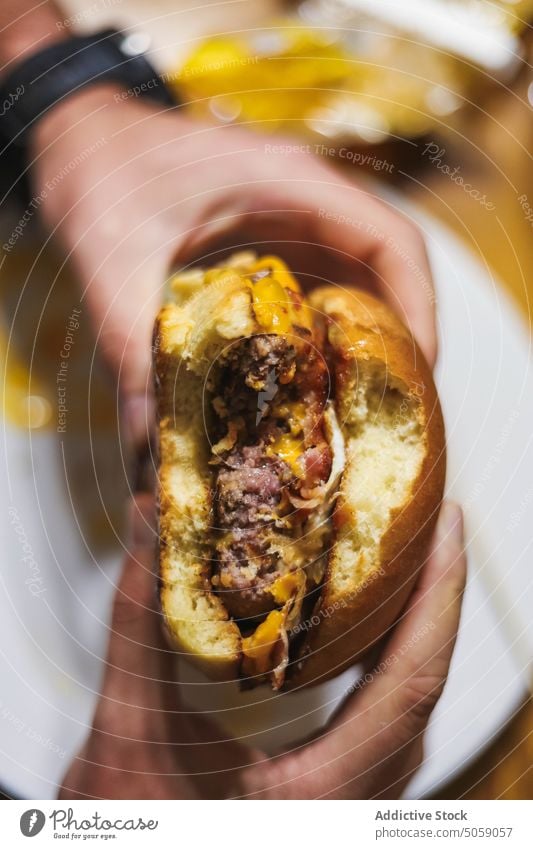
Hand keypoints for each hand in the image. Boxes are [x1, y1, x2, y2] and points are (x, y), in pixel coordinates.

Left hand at [29, 86, 436, 447]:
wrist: (78, 136)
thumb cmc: (101, 171)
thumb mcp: (112, 257)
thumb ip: (132, 341)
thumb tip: (149, 432)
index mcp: (288, 183)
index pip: (391, 241)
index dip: (419, 309)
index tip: (417, 375)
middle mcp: (303, 200)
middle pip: (386, 273)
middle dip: (397, 342)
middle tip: (389, 413)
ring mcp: (289, 221)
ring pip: (357, 285)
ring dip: (363, 344)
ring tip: (358, 411)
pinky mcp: (269, 243)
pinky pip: (318, 290)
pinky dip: (325, 337)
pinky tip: (310, 384)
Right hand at [58, 498, 464, 799]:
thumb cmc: (134, 834)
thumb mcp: (127, 733)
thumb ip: (137, 625)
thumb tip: (149, 523)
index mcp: (321, 793)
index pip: (409, 685)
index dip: (438, 595)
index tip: (447, 525)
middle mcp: (354, 803)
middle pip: (421, 686)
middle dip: (433, 596)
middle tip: (429, 523)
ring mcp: (351, 800)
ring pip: (408, 705)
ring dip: (414, 627)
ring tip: (406, 559)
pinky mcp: (336, 794)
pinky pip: (385, 719)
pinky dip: (386, 660)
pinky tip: (367, 625)